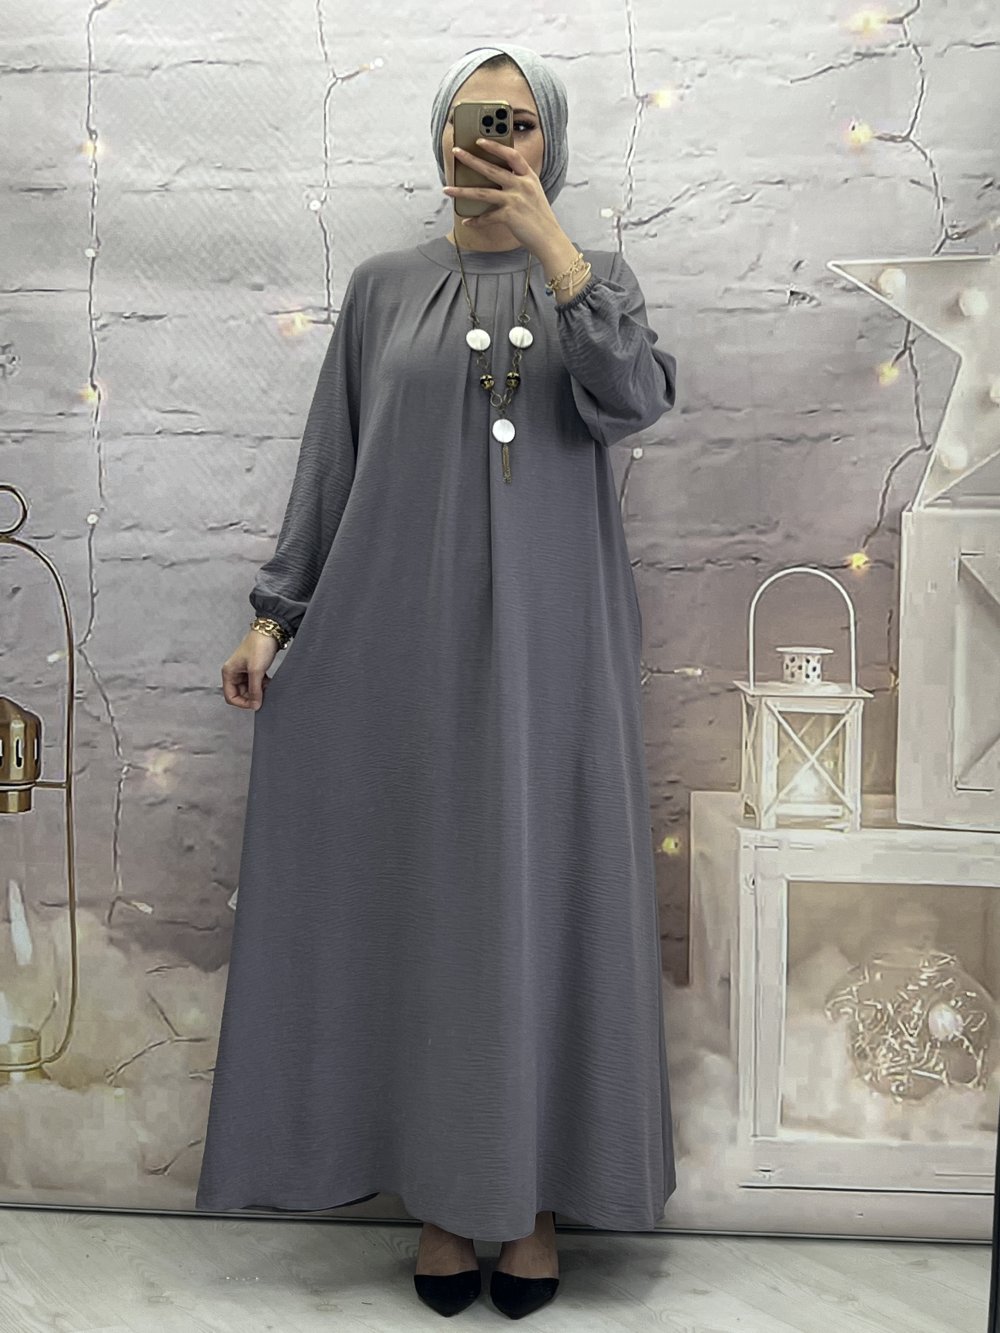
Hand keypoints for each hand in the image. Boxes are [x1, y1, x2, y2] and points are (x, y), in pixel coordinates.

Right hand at [221, 630, 278, 710]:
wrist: (270, 632)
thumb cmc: (259, 646)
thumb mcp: (256, 671)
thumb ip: (255, 690)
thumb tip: (255, 705)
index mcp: (229, 672)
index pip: (231, 697)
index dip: (242, 703)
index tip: (255, 704)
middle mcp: (234, 673)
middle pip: (241, 694)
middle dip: (252, 696)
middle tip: (264, 694)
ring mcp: (244, 671)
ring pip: (250, 689)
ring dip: (258, 691)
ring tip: (267, 686)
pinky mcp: (253, 669)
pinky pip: (256, 683)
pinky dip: (262, 685)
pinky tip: (269, 682)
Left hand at [444, 139, 562, 256]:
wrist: (550, 239)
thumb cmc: (540, 218)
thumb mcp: (534, 194)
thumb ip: (519, 184)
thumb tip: (494, 181)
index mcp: (529, 177)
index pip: (511, 155)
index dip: (495, 146)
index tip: (480, 140)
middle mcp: (522, 185)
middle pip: (491, 169)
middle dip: (471, 159)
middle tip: (456, 152)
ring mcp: (515, 200)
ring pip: (482, 193)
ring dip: (462, 191)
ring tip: (447, 189)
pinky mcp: (509, 216)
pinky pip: (487, 217)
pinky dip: (476, 221)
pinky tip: (466, 221)